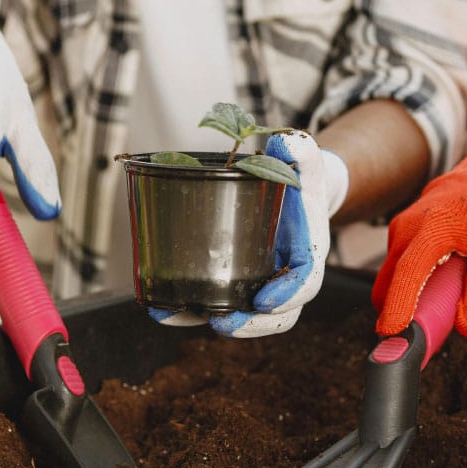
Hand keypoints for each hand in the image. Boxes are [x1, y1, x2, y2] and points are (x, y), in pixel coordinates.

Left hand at [150, 131, 347, 337]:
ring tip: (176, 315)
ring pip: (242, 318)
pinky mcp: (233, 282)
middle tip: (221, 322)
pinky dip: (186, 312)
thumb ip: (302, 150)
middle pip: (276, 315)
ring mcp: (258, 284)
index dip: (287, 295)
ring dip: (207, 321)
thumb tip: (288, 142)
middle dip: (250, 325)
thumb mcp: (304, 161)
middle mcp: (285, 277)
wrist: (290, 191)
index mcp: (307, 254)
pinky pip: (214, 304)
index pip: (304, 283)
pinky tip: (159, 307)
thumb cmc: (296, 178)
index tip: (263, 300)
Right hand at [372, 131, 466, 336]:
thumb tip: (466, 327)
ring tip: (454, 306)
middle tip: (427, 337)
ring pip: (396, 280)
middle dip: (400, 315)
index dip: (397, 306)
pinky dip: (421, 286)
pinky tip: (450, 288)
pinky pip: (403, 270)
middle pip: (389, 285)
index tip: (392, 334)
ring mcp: (400, 232)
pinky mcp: (403, 237)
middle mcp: (406, 230)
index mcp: (431, 229)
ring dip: (417, 301)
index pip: (407, 274)